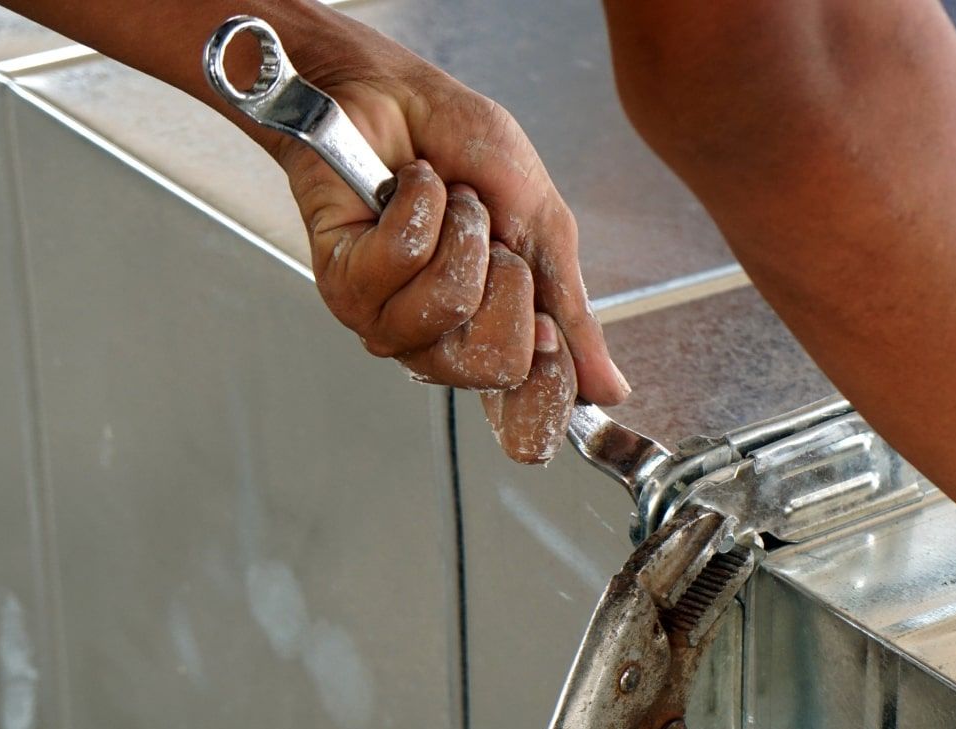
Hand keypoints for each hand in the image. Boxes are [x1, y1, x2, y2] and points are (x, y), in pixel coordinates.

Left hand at [247, 22, 627, 461]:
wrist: (400, 94)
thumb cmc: (467, 152)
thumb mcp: (543, 228)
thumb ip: (571, 312)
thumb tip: (610, 390)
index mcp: (492, 335)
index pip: (523, 407)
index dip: (546, 384)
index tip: (549, 337)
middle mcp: (438, 342)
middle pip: (496, 363)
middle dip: (508, 277)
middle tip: (490, 235)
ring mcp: (387, 320)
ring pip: (448, 306)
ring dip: (464, 231)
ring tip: (448, 201)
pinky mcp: (344, 284)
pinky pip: (404, 260)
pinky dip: (422, 205)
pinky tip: (409, 189)